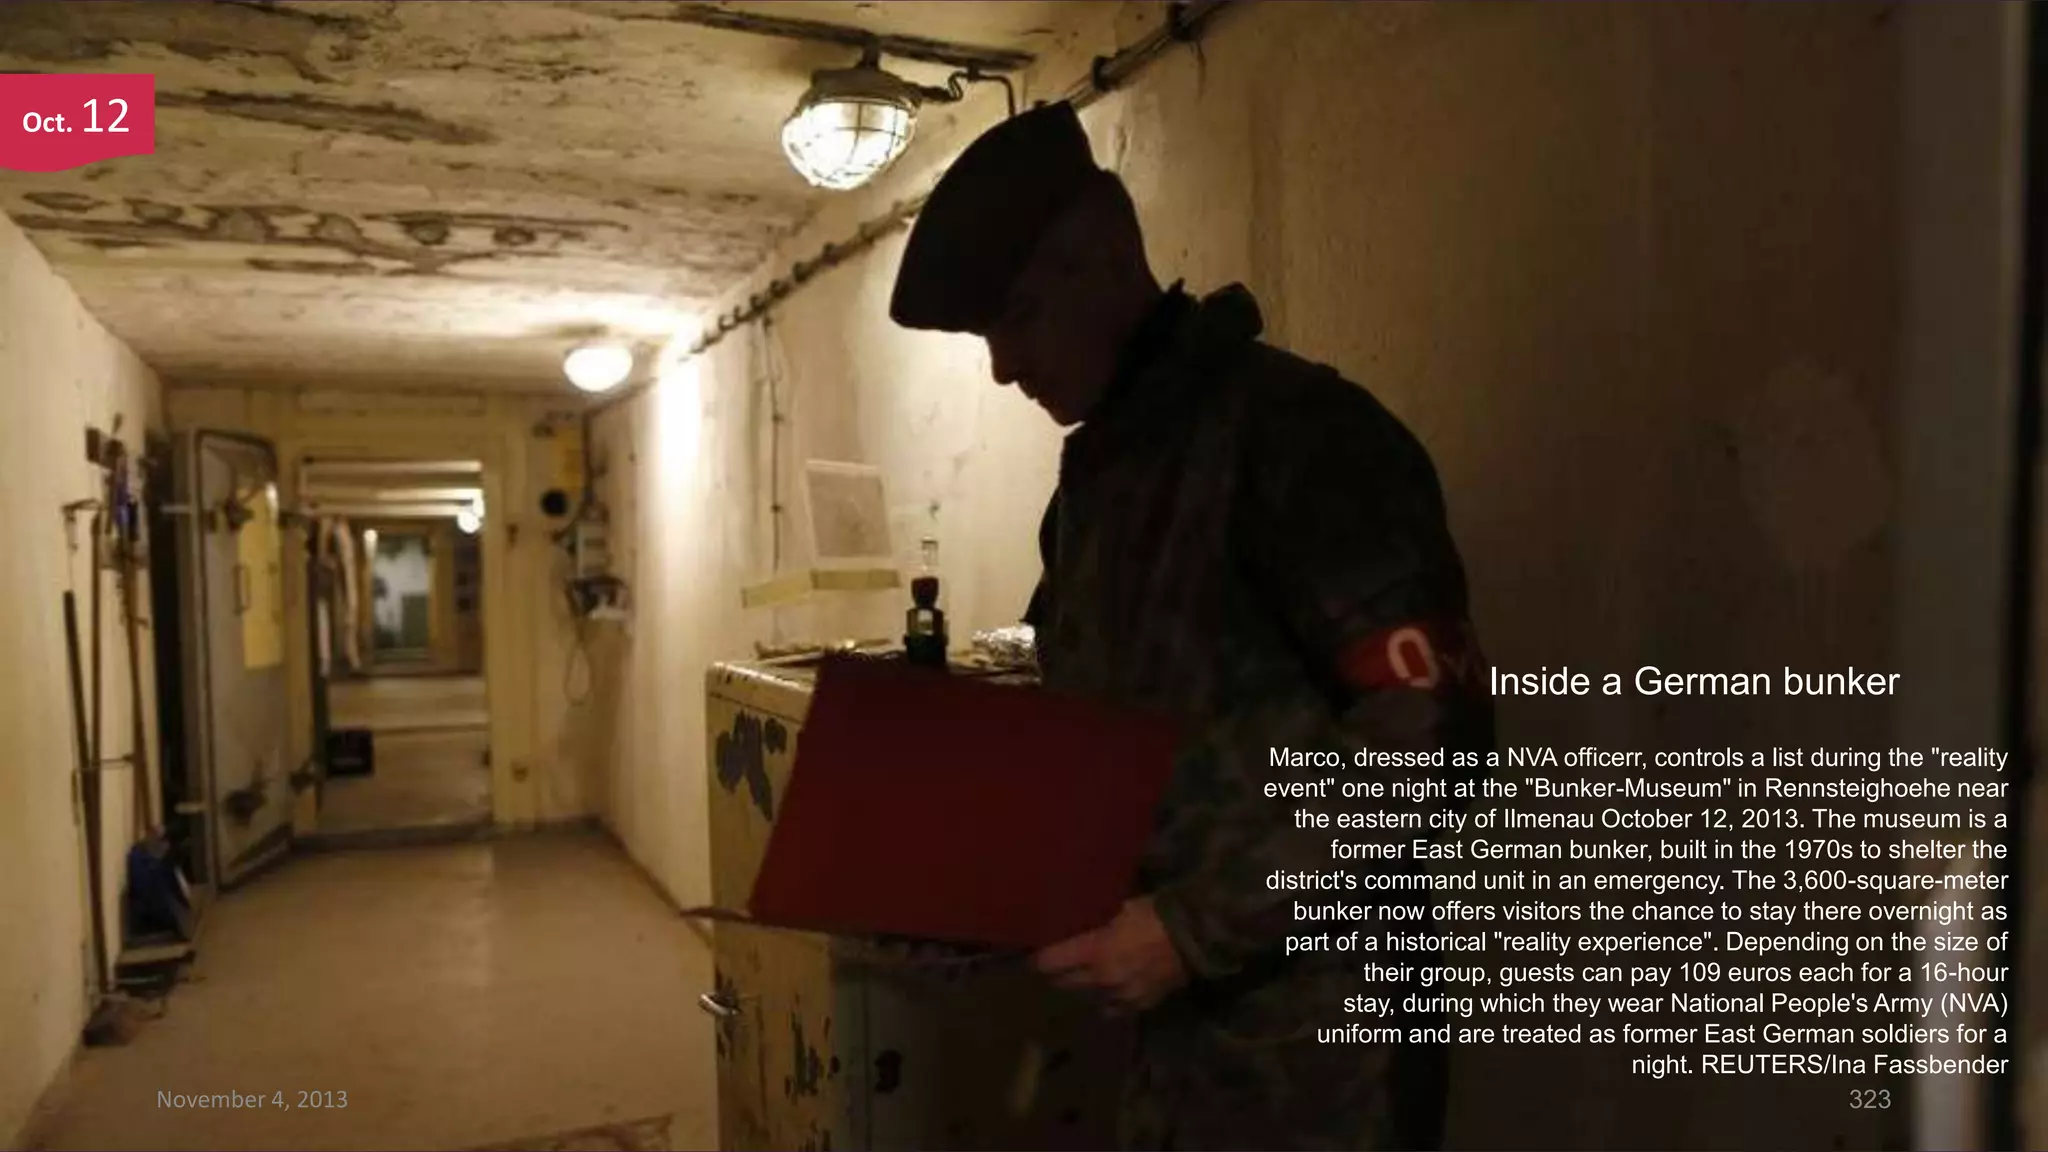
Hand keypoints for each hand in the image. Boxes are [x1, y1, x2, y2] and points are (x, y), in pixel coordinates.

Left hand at [1033, 897, 1187, 1012]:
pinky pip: (1113, 1007)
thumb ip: (1094, 918)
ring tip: (1082, 974)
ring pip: (1088, 995)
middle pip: (1065, 982)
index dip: (1038, 958)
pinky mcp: (1139, 1004)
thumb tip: (1072, 918)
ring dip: (1082, 986)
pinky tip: (1106, 990)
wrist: (1195, 937)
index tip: (1032, 953)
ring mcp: (1121, 996)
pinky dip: (1106, 999)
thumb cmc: (1155, 914)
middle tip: (1055, 963)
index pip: (1050, 962)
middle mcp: (1102, 979)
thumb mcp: (1119, 906)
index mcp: (1094, 952)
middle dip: (1058, 973)